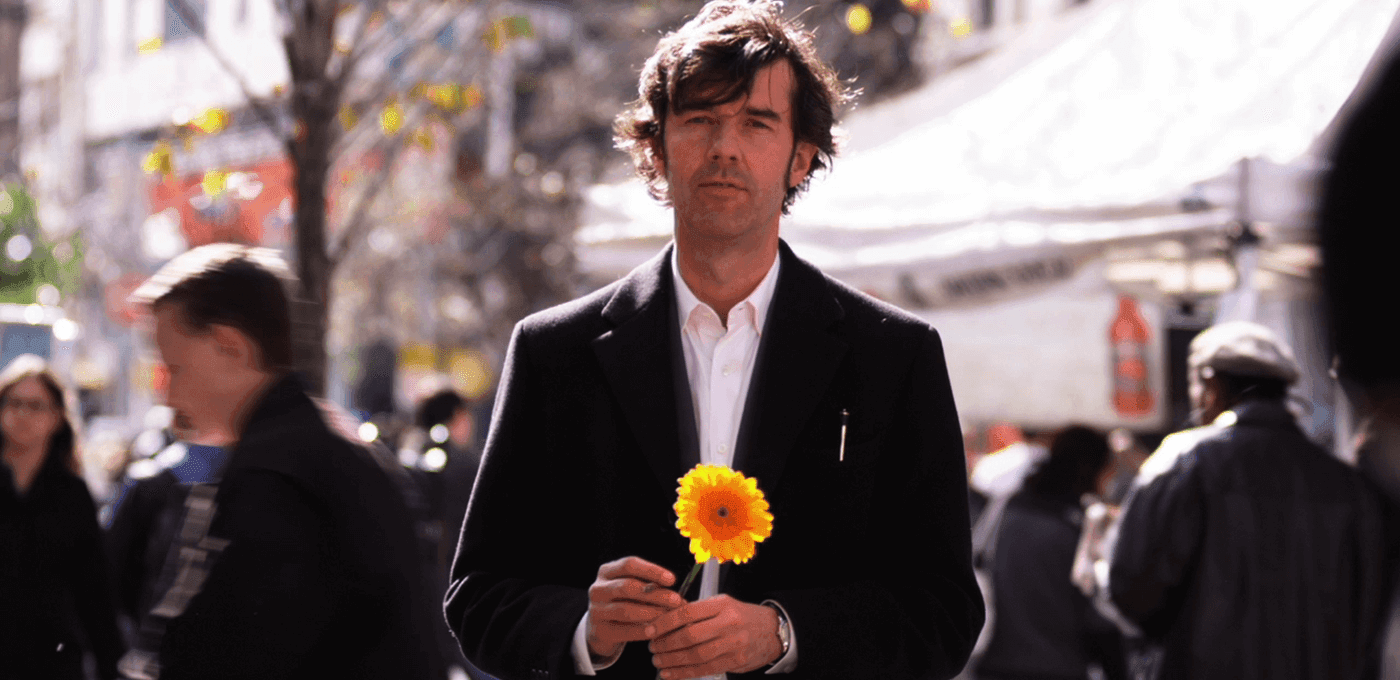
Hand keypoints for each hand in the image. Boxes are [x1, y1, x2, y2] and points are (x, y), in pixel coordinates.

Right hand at [586, 557, 684, 660]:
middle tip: (676, 600)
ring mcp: (596, 610)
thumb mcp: (633, 590)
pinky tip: (655, 631)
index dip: (651, 570)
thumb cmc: (624, 603)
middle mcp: (598, 588)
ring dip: (650, 613)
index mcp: (607, 571)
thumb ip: (651, 588)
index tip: (672, 579)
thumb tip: (679, 597)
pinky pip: (623, 630)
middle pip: (628, 586)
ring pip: (625, 609)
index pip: (629, 564)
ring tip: (668, 617)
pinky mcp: (599, 631)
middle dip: (655, 594)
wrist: (601, 628)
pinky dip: (641, 631)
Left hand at [646, 595, 782, 678]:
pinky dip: (684, 673)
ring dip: (672, 660)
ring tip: (658, 660)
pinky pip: (705, 669)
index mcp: (722, 605)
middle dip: (666, 643)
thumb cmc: (742, 616)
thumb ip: (698, 611)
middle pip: (690, 636)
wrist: (771, 631)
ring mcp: (733, 644)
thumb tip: (666, 618)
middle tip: (652, 647)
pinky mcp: (735, 661)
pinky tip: (670, 673)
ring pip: (696, 655)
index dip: (665, 622)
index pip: (687, 612)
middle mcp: (728, 623)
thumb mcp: (723, 604)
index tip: (650, 629)